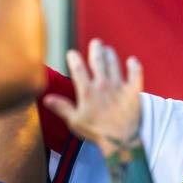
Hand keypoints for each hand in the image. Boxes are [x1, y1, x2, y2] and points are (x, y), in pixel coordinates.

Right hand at [44, 39, 143, 156]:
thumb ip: (62, 108)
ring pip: (115, 65)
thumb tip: (46, 98)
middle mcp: (103, 85)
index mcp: (87, 91)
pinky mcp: (134, 92)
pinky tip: (132, 60)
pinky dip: (134, 66)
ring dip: (111, 56)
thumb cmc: (96, 132)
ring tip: (109, 50)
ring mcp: (119, 87)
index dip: (74, 59)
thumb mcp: (74, 121)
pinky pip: (136, 75)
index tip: (72, 53)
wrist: (120, 140)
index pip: (78, 69)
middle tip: (96, 43)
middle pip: (98, 62)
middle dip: (96, 50)